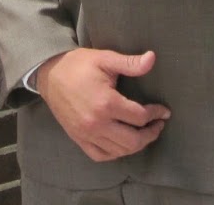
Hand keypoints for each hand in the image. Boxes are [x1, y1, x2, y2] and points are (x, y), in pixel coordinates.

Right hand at [35, 47, 170, 161]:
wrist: (49, 74)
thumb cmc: (78, 64)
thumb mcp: (105, 58)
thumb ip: (129, 63)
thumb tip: (152, 58)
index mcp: (106, 103)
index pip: (139, 116)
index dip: (156, 114)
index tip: (164, 111)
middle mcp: (97, 123)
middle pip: (133, 141)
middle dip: (150, 134)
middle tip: (158, 125)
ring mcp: (86, 134)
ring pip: (119, 151)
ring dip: (136, 145)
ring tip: (144, 134)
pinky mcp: (78, 139)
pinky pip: (100, 155)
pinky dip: (115, 153)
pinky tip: (122, 144)